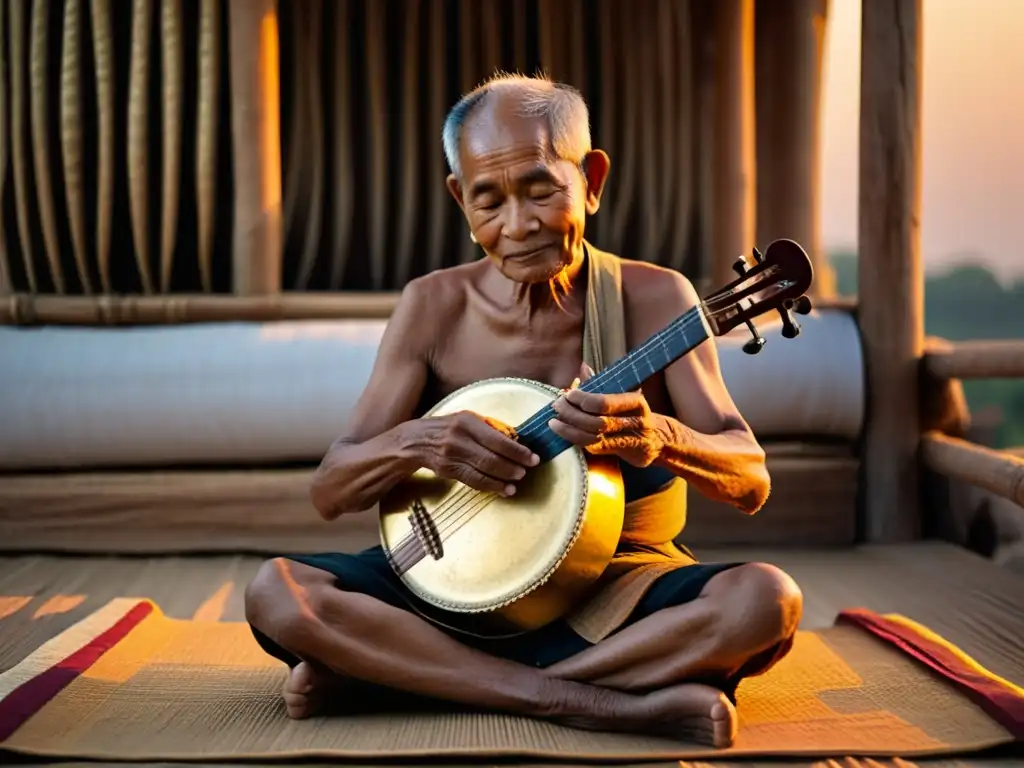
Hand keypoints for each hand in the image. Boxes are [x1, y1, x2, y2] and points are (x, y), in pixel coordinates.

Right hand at [422, 411, 539, 495]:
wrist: (417, 440)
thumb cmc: (449, 428)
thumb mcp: (466, 419)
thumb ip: (488, 429)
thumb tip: (517, 441)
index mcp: (467, 421)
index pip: (497, 439)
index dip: (517, 451)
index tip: (533, 458)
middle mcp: (459, 438)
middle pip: (491, 457)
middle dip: (512, 467)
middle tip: (526, 472)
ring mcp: (452, 455)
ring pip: (482, 471)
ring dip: (502, 479)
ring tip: (516, 484)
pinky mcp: (448, 470)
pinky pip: (473, 480)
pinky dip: (489, 486)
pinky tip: (502, 489)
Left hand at [549, 363, 664, 467]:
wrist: (656, 440)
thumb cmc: (634, 412)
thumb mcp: (625, 394)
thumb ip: (604, 382)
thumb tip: (584, 367)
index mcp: (636, 402)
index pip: (605, 403)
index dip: (583, 399)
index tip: (569, 394)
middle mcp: (634, 422)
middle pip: (597, 421)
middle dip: (572, 414)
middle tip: (557, 406)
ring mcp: (628, 440)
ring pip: (594, 437)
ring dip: (570, 429)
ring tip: (553, 421)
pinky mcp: (620, 452)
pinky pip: (594, 447)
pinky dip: (576, 439)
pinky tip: (564, 432)